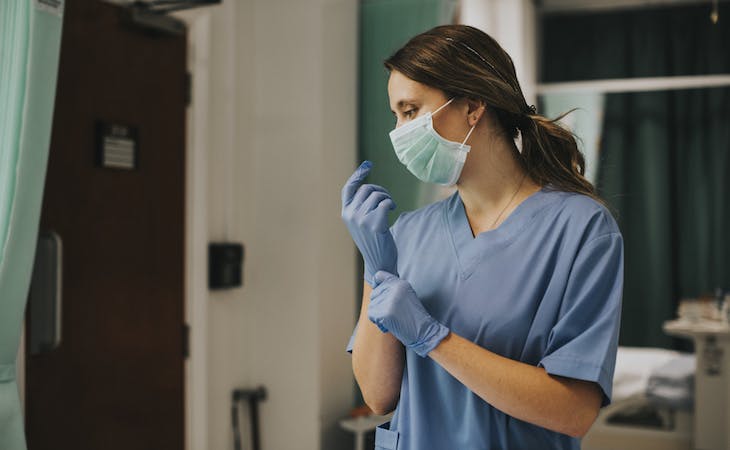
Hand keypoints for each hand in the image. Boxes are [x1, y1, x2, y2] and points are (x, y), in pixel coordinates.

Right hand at [341, 161, 397, 285]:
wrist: (379, 262)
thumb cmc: (373, 241)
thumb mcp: (361, 222)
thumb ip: (360, 207)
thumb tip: (369, 187)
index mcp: (345, 213)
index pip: (348, 188)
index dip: (358, 175)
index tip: (368, 165)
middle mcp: (351, 215)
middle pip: (366, 189)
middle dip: (380, 190)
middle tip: (387, 199)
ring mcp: (362, 219)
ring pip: (377, 195)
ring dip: (387, 197)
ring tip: (390, 206)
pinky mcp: (375, 223)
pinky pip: (385, 202)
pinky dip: (391, 203)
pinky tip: (392, 210)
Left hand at [368, 271, 449, 356]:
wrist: (424, 331)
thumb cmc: (415, 317)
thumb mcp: (407, 296)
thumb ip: (392, 290)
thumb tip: (374, 288)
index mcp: (400, 283)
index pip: (378, 275)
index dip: (376, 284)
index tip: (379, 293)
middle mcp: (394, 289)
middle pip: (374, 294)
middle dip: (379, 305)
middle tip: (393, 313)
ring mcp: (390, 300)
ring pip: (372, 306)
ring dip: (379, 315)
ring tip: (393, 319)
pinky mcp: (386, 313)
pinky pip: (372, 316)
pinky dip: (378, 323)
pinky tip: (390, 325)